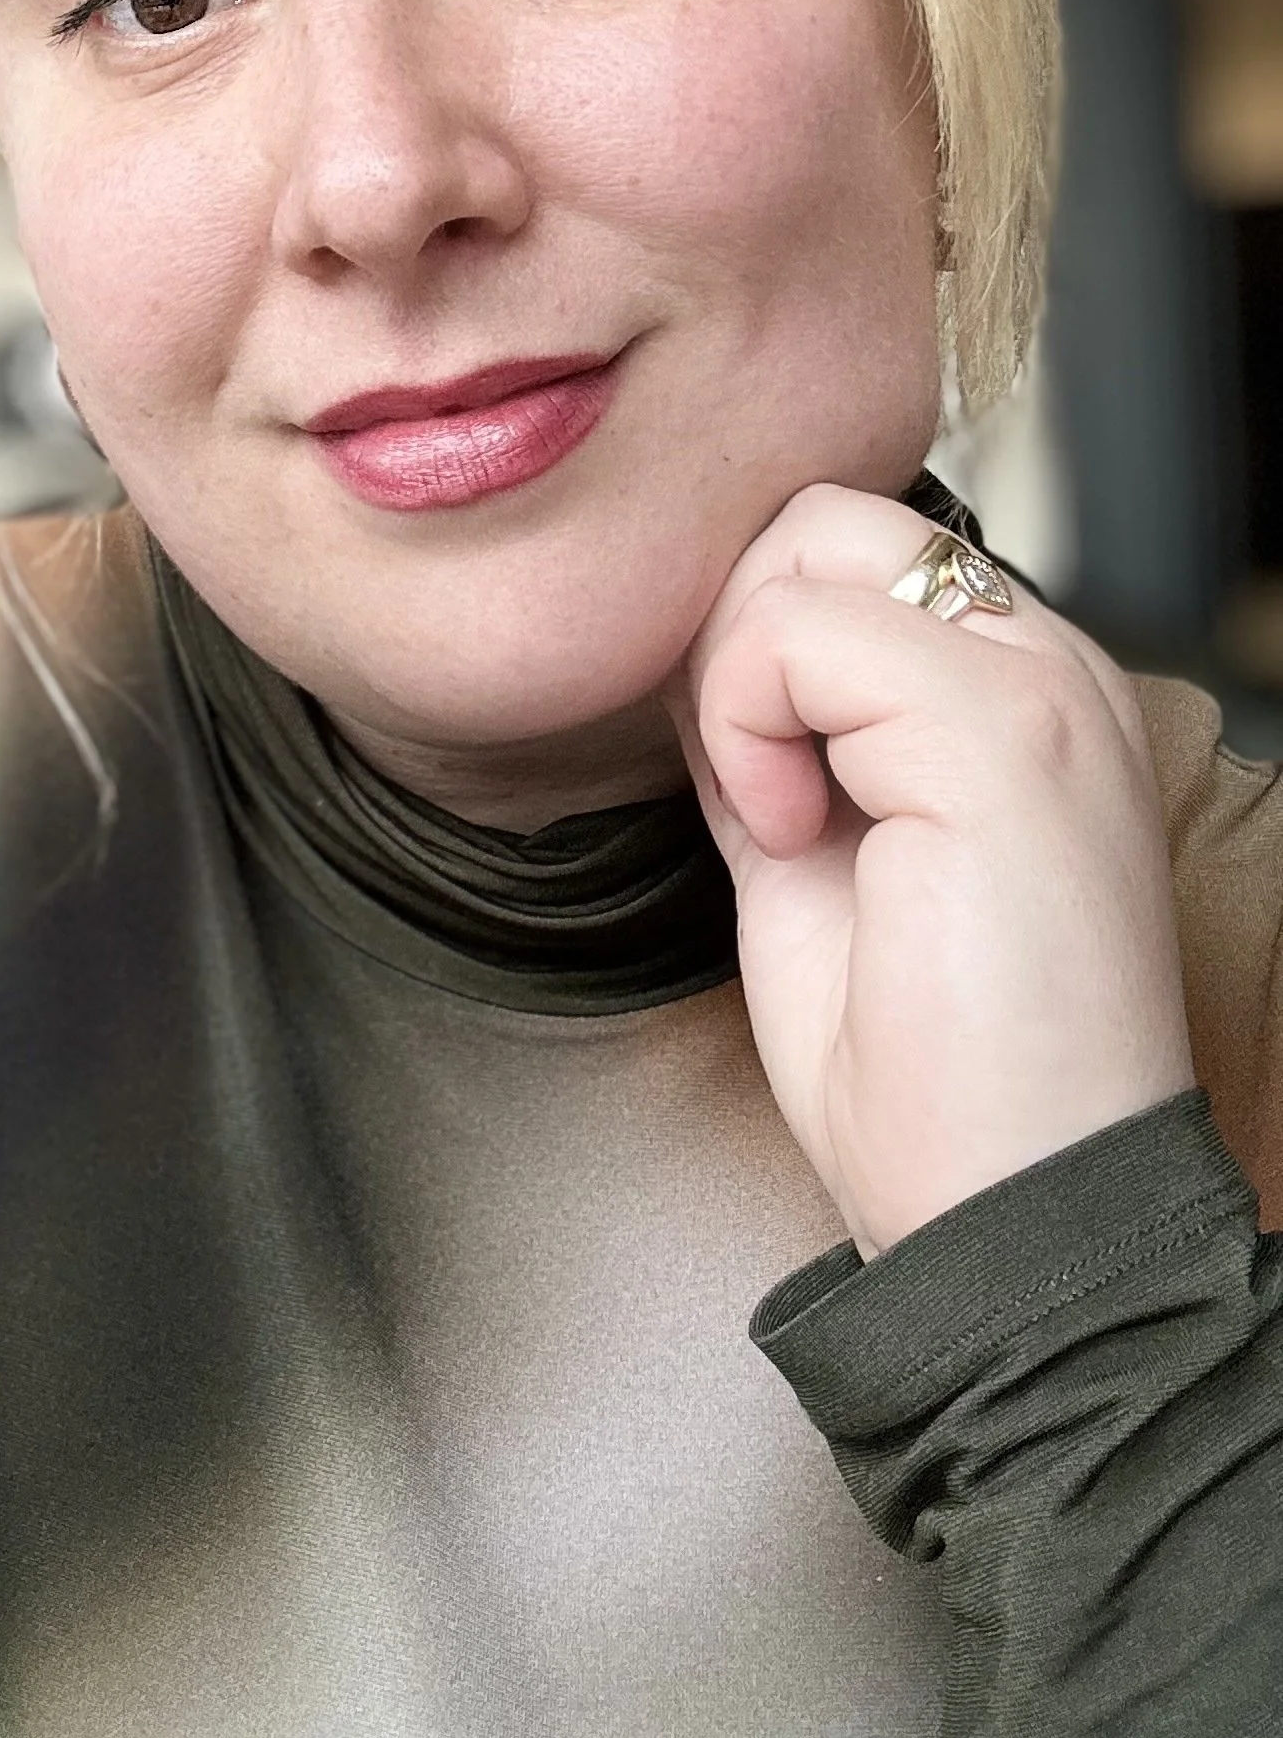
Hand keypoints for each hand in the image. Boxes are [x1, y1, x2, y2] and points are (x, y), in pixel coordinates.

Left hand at [670, 483, 1194, 1260]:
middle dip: (736, 632)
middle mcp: (1046, 670)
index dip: (750, 647)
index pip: (844, 555)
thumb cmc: (926, 1078)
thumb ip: (764, 743)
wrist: (1012, 1218)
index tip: (758, 789)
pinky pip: (798, 634)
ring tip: (785, 819)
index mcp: (1013, 696)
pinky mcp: (1004, 735)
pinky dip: (748, 726)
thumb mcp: (806, 865)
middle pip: (820, 519)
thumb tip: (691, 662)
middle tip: (755, 786)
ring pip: (804, 551)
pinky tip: (794, 835)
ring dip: (739, 682)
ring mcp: (1039, 690)